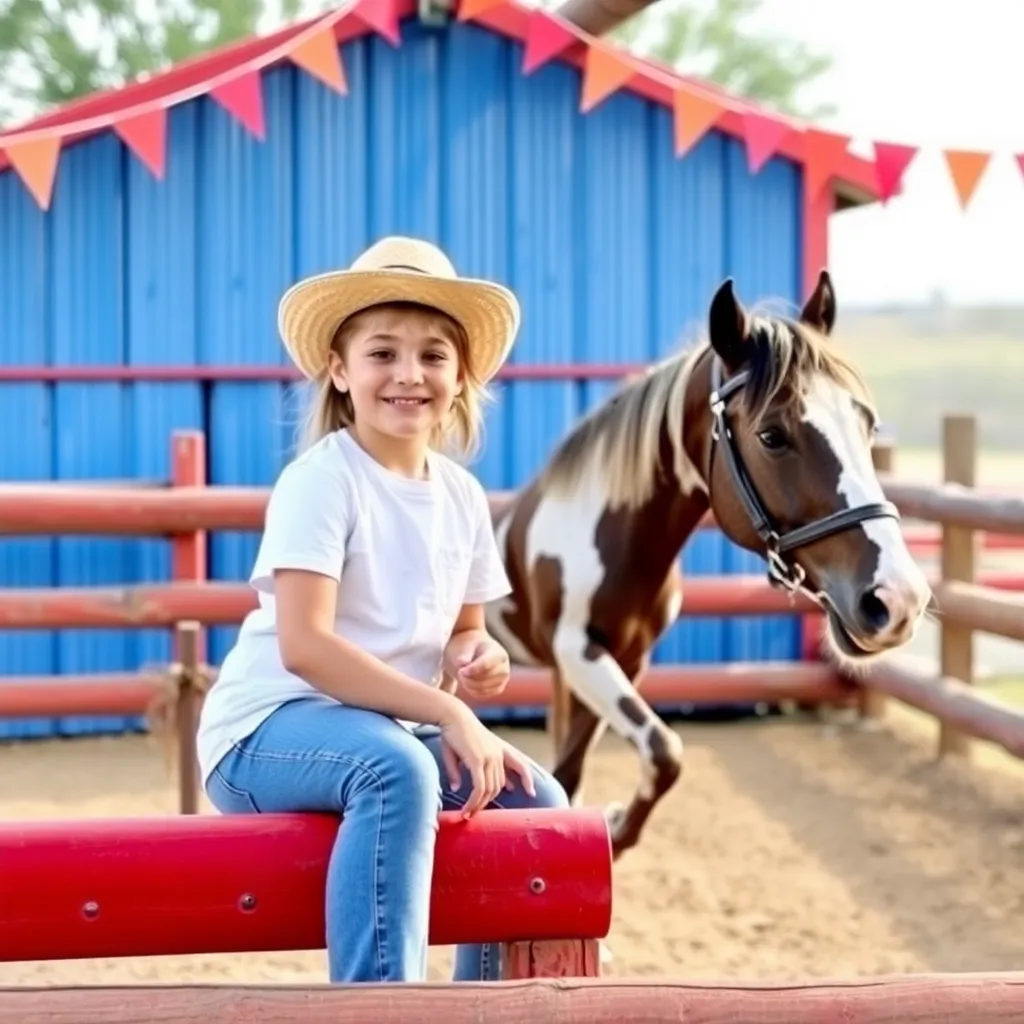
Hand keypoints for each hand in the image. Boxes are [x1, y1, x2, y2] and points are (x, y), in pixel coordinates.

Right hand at [437, 701, 535, 816]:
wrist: (451, 715)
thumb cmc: (454, 732)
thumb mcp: (463, 752)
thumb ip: (463, 771)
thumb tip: (457, 789)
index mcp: (499, 748)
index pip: (520, 765)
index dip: (527, 779)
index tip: (531, 792)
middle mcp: (498, 754)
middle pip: (498, 785)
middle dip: (487, 801)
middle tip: (474, 811)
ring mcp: (490, 757)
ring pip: (490, 790)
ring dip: (479, 804)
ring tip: (468, 813)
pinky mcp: (477, 761)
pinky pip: (480, 787)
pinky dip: (474, 801)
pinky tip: (466, 808)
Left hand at [443, 632, 509, 698]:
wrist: (473, 651)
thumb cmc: (468, 647)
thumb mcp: (463, 647)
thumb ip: (463, 656)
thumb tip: (463, 664)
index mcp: (498, 653)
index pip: (487, 664)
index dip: (472, 670)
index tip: (460, 671)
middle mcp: (504, 667)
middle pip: (485, 678)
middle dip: (469, 677)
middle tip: (459, 672)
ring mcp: (503, 680)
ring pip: (483, 689)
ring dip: (469, 685)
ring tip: (462, 675)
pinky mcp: (498, 689)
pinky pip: (482, 695)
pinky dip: (472, 690)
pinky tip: (466, 682)